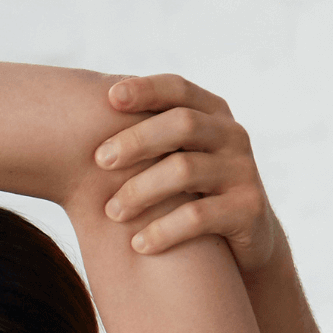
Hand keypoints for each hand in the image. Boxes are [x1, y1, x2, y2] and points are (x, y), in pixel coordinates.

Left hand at [95, 74, 281, 273]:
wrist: (244, 242)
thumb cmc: (193, 192)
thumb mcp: (179, 157)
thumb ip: (150, 137)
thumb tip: (83, 112)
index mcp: (213, 114)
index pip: (178, 89)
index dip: (146, 89)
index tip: (109, 99)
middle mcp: (232, 136)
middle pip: (183, 124)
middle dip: (137, 140)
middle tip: (99, 160)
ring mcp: (244, 171)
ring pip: (186, 170)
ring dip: (141, 190)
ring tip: (112, 212)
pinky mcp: (248, 210)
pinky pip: (198, 217)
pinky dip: (163, 230)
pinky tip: (138, 244)